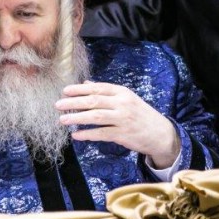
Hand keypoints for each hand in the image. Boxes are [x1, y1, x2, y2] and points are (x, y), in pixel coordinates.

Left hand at [55, 81, 180, 168]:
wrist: (161, 133)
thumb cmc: (140, 114)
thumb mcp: (126, 99)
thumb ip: (106, 92)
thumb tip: (86, 83)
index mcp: (122, 92)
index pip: (98, 88)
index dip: (80, 89)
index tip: (65, 91)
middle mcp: (123, 104)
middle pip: (94, 101)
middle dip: (74, 102)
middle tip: (58, 104)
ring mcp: (123, 119)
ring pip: (96, 116)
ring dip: (77, 118)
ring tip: (62, 120)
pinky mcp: (123, 134)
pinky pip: (102, 133)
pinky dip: (87, 134)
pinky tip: (76, 135)